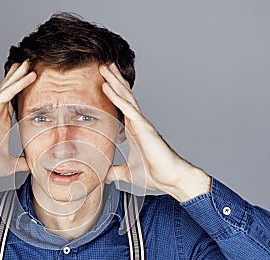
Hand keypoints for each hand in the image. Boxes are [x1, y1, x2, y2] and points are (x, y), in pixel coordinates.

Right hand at [0, 60, 36, 186]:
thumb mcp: (10, 164)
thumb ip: (23, 163)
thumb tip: (34, 167)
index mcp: (2, 123)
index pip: (16, 104)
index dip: (24, 94)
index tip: (34, 86)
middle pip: (12, 91)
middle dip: (21, 77)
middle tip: (30, 65)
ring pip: (10, 87)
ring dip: (20, 74)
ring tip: (28, 62)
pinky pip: (8, 92)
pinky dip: (19, 83)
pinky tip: (29, 75)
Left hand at [99, 63, 210, 201]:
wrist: (171, 179)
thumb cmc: (155, 175)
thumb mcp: (127, 173)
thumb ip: (114, 172)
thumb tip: (102, 175)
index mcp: (134, 130)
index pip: (121, 107)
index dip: (114, 93)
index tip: (104, 81)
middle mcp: (138, 123)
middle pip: (124, 96)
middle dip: (113, 80)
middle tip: (104, 65)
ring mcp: (141, 123)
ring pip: (125, 97)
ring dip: (114, 81)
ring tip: (104, 67)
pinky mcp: (144, 127)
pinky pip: (127, 109)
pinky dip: (116, 97)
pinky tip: (107, 86)